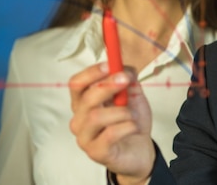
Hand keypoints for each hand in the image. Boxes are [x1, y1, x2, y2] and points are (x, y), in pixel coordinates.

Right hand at [69, 62, 154, 183]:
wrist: (140, 149)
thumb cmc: (131, 120)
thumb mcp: (132, 94)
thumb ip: (128, 79)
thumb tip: (125, 67)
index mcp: (84, 101)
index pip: (76, 84)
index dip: (91, 72)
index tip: (110, 65)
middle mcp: (80, 118)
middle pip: (86, 98)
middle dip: (108, 86)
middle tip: (126, 80)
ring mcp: (85, 137)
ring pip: (96, 117)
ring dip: (121, 111)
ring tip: (133, 114)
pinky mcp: (96, 152)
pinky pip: (109, 134)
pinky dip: (127, 126)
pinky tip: (134, 127)